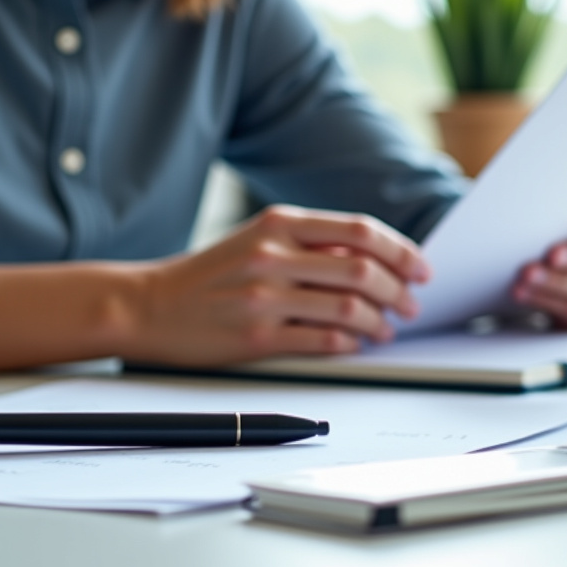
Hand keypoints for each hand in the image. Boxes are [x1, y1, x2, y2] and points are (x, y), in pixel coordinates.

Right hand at [129, 204, 429, 364]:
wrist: (146, 305)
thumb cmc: (209, 275)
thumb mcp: (258, 239)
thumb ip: (311, 243)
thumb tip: (375, 259)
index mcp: (279, 223)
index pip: (360, 230)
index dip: (401, 250)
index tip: (421, 268)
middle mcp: (272, 255)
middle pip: (362, 269)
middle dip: (398, 290)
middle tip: (410, 305)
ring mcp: (263, 297)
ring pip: (348, 307)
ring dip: (379, 322)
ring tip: (385, 330)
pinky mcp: (255, 337)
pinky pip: (322, 341)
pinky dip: (349, 344)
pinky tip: (354, 344)